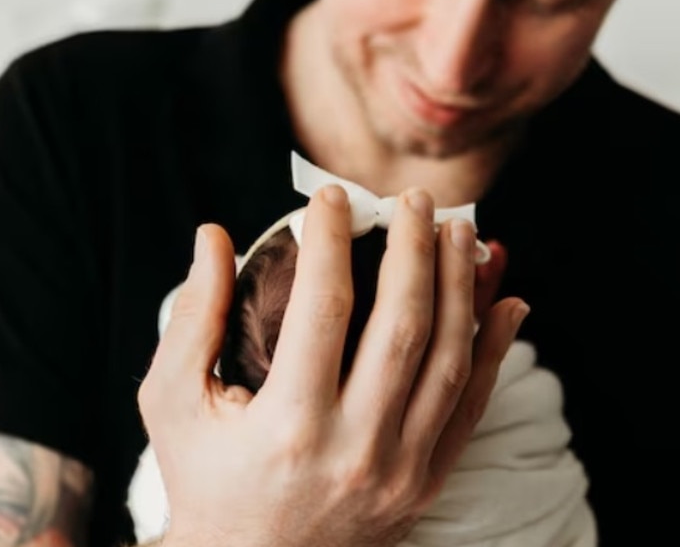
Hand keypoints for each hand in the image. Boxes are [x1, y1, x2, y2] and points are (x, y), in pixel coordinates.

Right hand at [137, 185, 527, 546]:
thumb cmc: (204, 481)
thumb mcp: (171, 404)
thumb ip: (192, 318)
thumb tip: (214, 235)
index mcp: (288, 425)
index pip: (324, 307)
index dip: (332, 239)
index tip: (334, 196)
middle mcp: (354, 448)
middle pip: (402, 326)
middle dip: (415, 250)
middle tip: (415, 200)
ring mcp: (400, 470)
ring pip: (449, 359)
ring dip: (462, 287)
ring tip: (462, 231)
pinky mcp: (426, 483)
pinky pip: (472, 406)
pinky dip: (496, 350)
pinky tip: (507, 302)